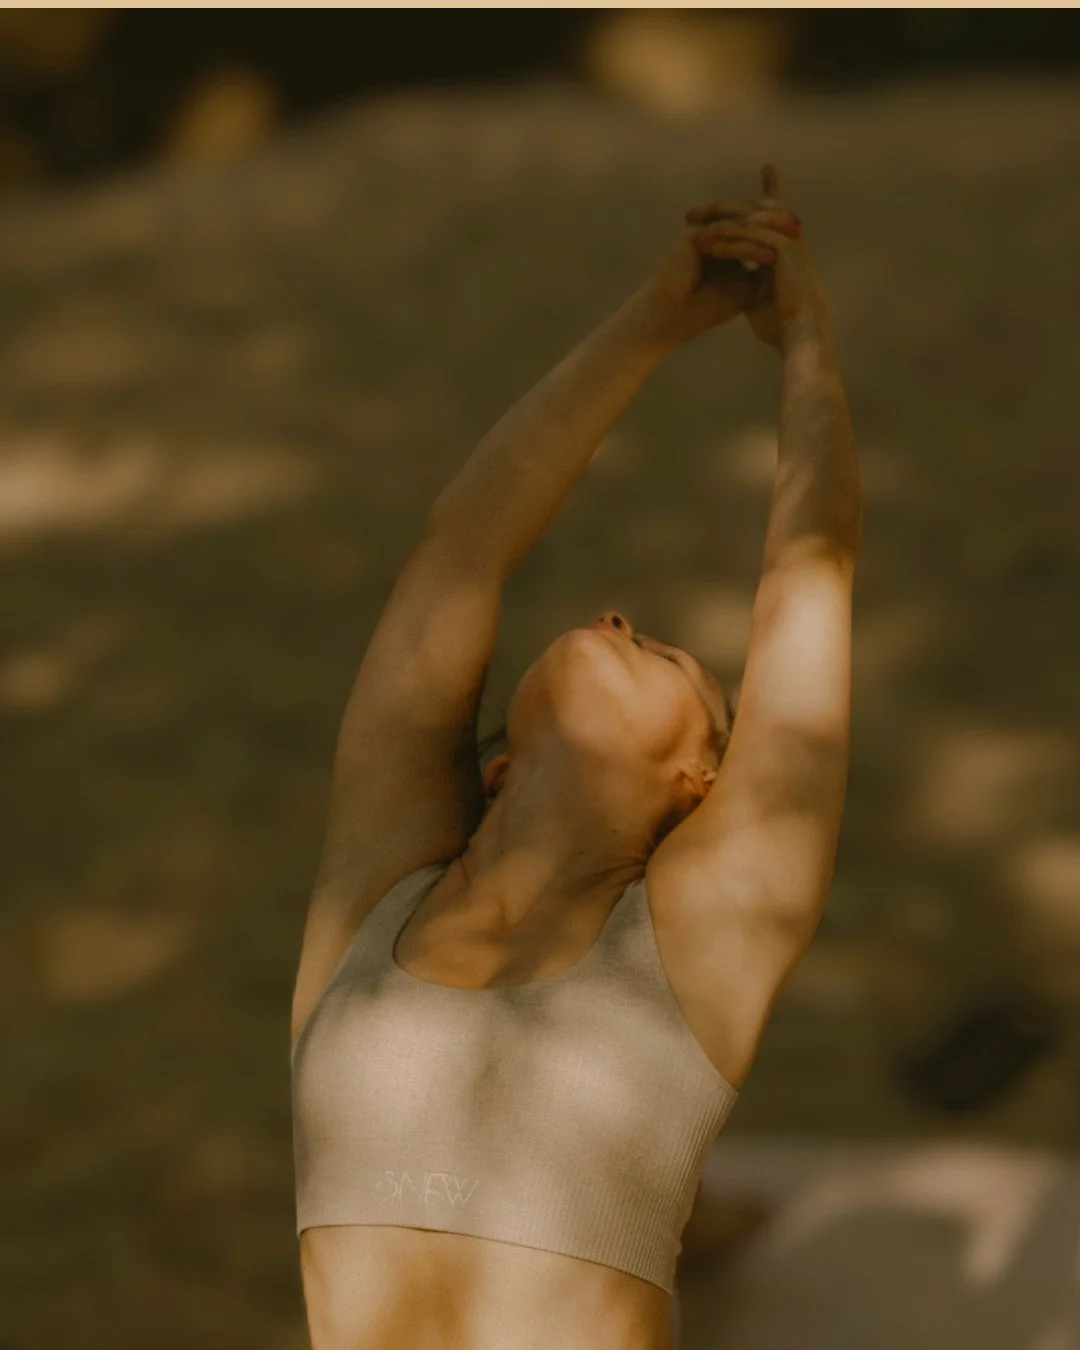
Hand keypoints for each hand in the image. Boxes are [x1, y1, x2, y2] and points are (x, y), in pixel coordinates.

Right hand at [637, 184, 800, 347]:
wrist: (672, 319)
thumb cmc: (702, 310)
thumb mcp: (741, 289)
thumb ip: (759, 273)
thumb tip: (784, 264)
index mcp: (723, 243)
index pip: (751, 228)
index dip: (773, 228)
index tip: (798, 234)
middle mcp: (713, 233)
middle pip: (748, 218)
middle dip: (774, 222)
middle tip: (799, 228)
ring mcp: (703, 232)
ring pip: (740, 225)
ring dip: (766, 232)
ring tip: (790, 240)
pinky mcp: (694, 238)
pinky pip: (728, 238)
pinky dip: (748, 248)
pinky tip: (769, 255)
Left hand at [686, 164, 830, 352]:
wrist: (800, 332)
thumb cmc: (779, 319)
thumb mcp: (754, 294)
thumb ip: (742, 278)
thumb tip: (725, 277)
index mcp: (780, 243)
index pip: (757, 214)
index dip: (735, 206)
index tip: (704, 210)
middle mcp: (786, 235)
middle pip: (750, 207)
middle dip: (718, 208)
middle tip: (690, 214)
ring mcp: (789, 238)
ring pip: (751, 215)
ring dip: (720, 217)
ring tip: (694, 222)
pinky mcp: (786, 247)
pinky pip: (754, 234)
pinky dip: (731, 236)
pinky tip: (710, 238)